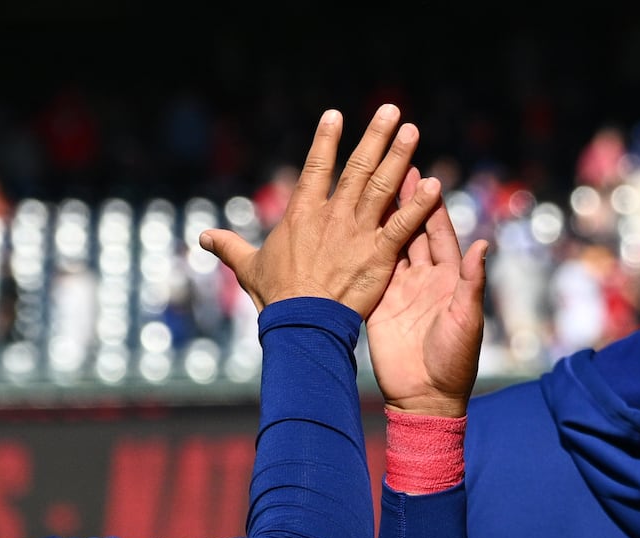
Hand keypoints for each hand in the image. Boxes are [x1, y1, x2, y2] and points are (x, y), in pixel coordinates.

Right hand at [199, 106, 441, 316]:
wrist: (301, 325)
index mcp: (302, 214)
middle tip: (390, 110)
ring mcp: (357, 232)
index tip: (334, 115)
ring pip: (382, 186)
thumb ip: (229, 247)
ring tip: (412, 131)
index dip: (325, 140)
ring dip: (399, 156)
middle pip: (357, 167)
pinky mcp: (378, 255)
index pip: (315, 167)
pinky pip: (403, 225)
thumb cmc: (275, 299)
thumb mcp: (248, 268)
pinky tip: (435, 185)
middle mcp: (332, 215)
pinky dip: (420, 205)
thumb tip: (203, 238)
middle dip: (375, 136)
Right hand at [365, 177, 486, 417]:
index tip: (424, 177)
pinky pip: (371, 271)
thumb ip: (472, 283)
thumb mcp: (466, 321)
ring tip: (370, 189)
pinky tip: (353, 227)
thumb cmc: (455, 362)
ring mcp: (401, 291)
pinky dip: (365, 249)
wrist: (425, 397)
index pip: (440, 235)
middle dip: (405, 202)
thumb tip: (483, 244)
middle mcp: (425, 280)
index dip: (432, 207)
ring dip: (382, 219)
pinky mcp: (380, 305)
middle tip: (394, 169)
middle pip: (414, 233)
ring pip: (390, 246)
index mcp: (450, 280)